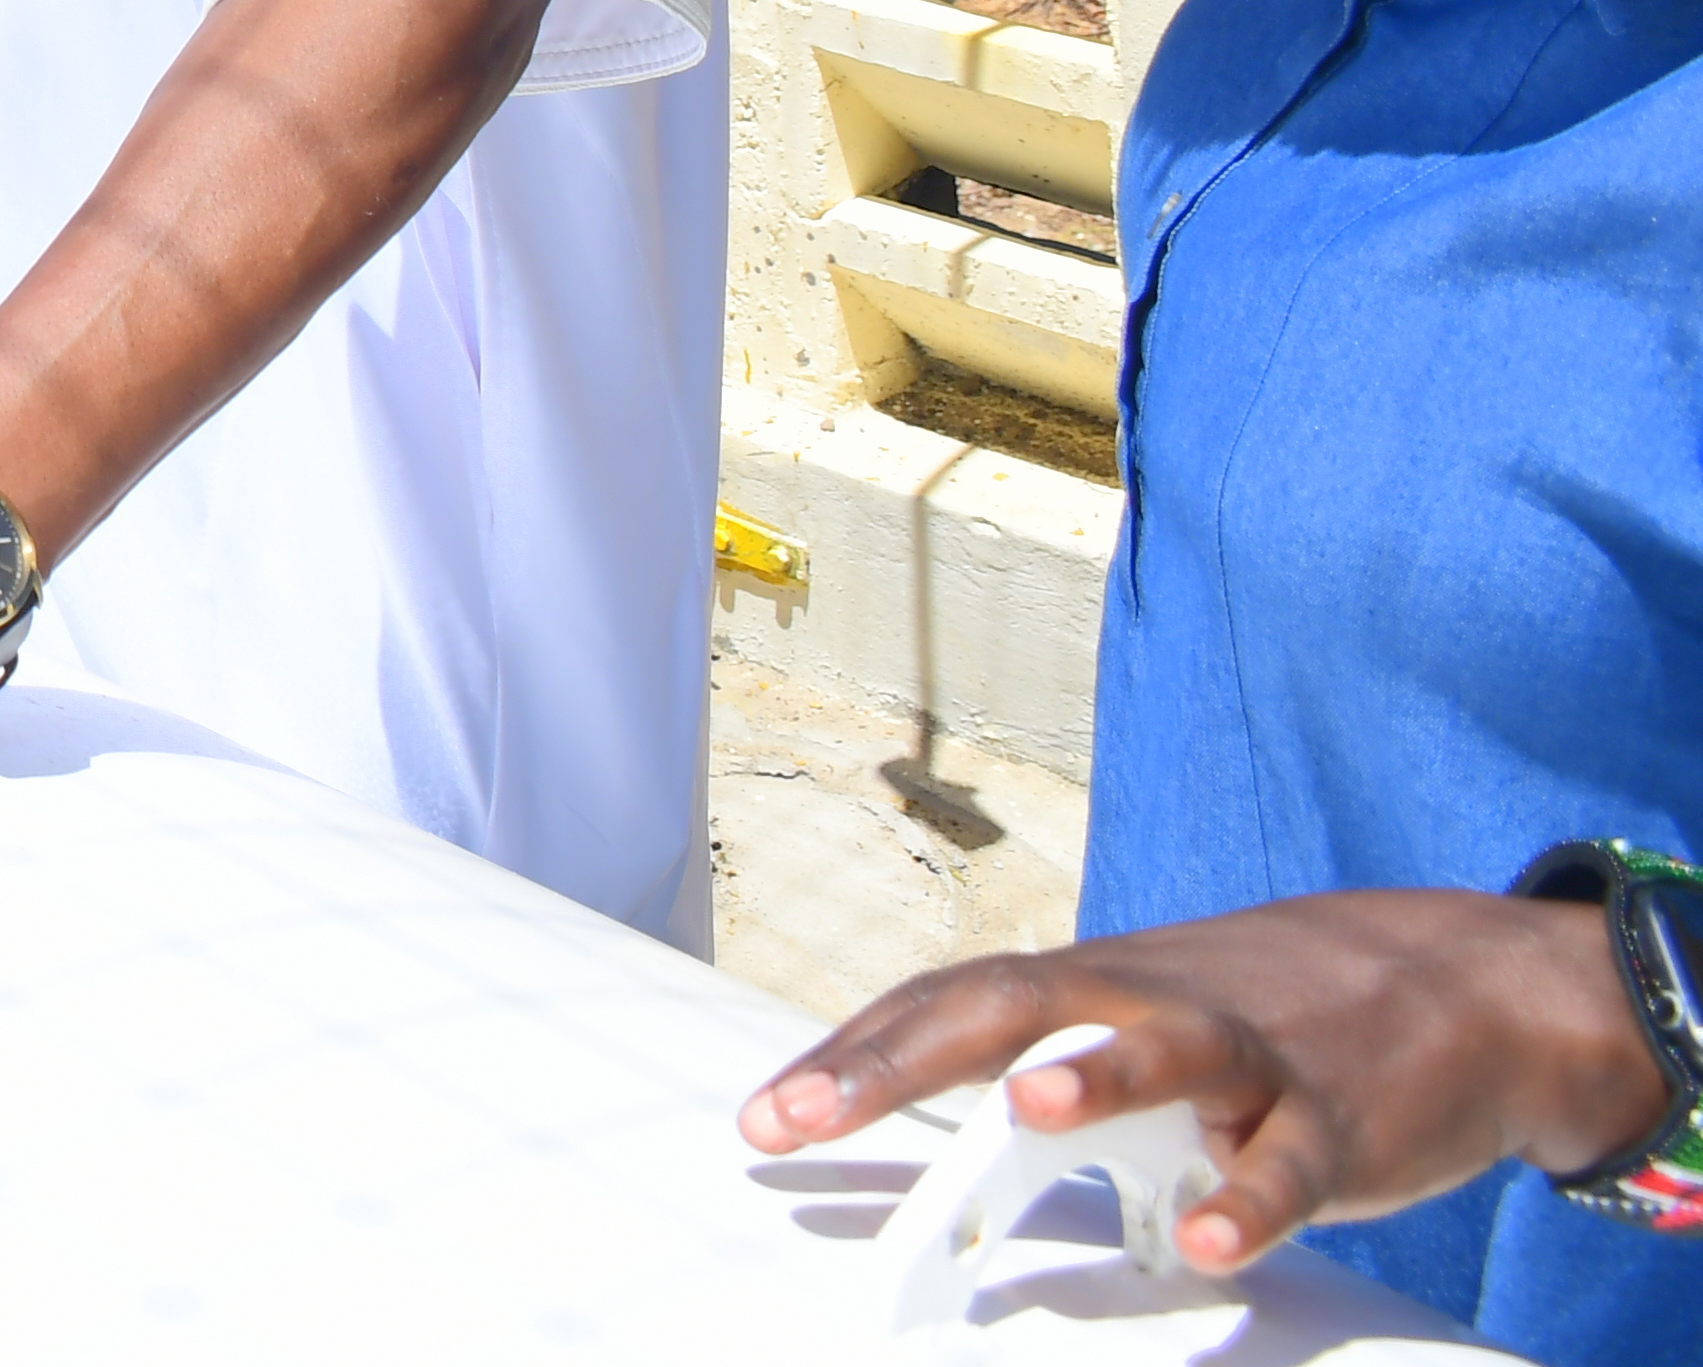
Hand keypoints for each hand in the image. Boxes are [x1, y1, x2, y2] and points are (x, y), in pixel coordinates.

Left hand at [739, 891, 1676, 1271]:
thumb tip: (952, 1164)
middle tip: (804, 1114)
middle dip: (895, 1060)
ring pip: (1160, 1052)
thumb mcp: (1144, 1028)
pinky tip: (1207, 1238)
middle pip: (1005, 1007)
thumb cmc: (1263, 1011)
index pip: (942, 1006)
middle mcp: (1145, 1003)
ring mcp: (1244, 1054)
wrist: (1455, 982)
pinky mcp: (1335, 1119)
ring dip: (1092, 1078)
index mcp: (1086, 989)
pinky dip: (1248, 1198)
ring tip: (1021, 1111)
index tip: (765, 1116)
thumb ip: (1058, 1079)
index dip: (850, 1054)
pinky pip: (1288, 1163)